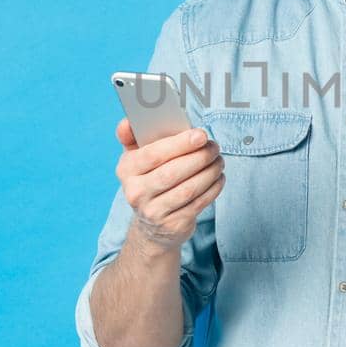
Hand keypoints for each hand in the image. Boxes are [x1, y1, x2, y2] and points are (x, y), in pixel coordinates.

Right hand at [115, 118, 224, 249]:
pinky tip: (218, 177)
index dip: (179, 144)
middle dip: (199, 157)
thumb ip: (132, 136)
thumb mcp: (136, 158)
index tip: (201, 135)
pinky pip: (198, 203)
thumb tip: (128, 121)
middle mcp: (136, 192)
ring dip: (209, 172)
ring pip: (188, 189)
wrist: (152, 225)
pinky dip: (213, 188)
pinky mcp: (173, 225)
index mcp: (126, 170)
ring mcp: (154, 212)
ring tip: (219, 161)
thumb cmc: (149, 180)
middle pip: (172, 172)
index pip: (152, 154)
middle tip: (214, 147)